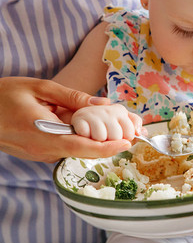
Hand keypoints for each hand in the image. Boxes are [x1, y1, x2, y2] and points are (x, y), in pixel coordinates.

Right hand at [0, 77, 131, 161]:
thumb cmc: (3, 96)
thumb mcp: (39, 88)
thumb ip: (73, 97)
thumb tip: (103, 104)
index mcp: (44, 134)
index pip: (83, 146)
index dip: (107, 147)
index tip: (128, 142)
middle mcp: (44, 150)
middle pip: (84, 149)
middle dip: (109, 141)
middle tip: (130, 130)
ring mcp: (40, 154)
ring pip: (76, 148)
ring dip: (96, 138)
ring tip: (115, 124)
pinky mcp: (38, 152)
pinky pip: (65, 146)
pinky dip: (81, 137)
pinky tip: (87, 123)